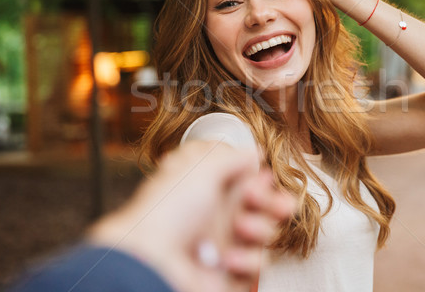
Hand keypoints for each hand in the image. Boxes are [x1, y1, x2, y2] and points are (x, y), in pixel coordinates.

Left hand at [88, 141, 294, 291]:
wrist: (151, 261)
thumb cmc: (166, 213)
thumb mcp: (200, 167)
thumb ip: (232, 157)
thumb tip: (253, 152)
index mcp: (208, 188)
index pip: (246, 181)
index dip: (260, 180)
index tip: (261, 178)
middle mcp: (216, 215)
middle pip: (262, 207)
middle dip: (273, 203)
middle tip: (268, 202)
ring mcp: (224, 244)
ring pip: (264, 235)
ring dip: (259, 230)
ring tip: (240, 229)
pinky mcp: (230, 272)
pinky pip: (257, 265)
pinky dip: (247, 262)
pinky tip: (227, 259)